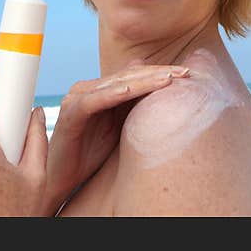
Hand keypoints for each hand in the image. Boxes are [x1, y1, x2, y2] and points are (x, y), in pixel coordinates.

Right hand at [43, 63, 189, 213]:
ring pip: (115, 85)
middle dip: (158, 74)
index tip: (188, 74)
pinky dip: (111, 94)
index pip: (135, 76)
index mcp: (101, 90)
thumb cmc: (91, 154)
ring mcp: (77, 99)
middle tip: (185, 72)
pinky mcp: (70, 113)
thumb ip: (134, 109)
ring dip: (142, 81)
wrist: (61, 178)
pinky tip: (129, 91)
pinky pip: (94, 101)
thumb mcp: (119, 129)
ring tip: (167, 78)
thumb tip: (161, 90)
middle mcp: (88, 89)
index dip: (161, 74)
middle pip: (128, 77)